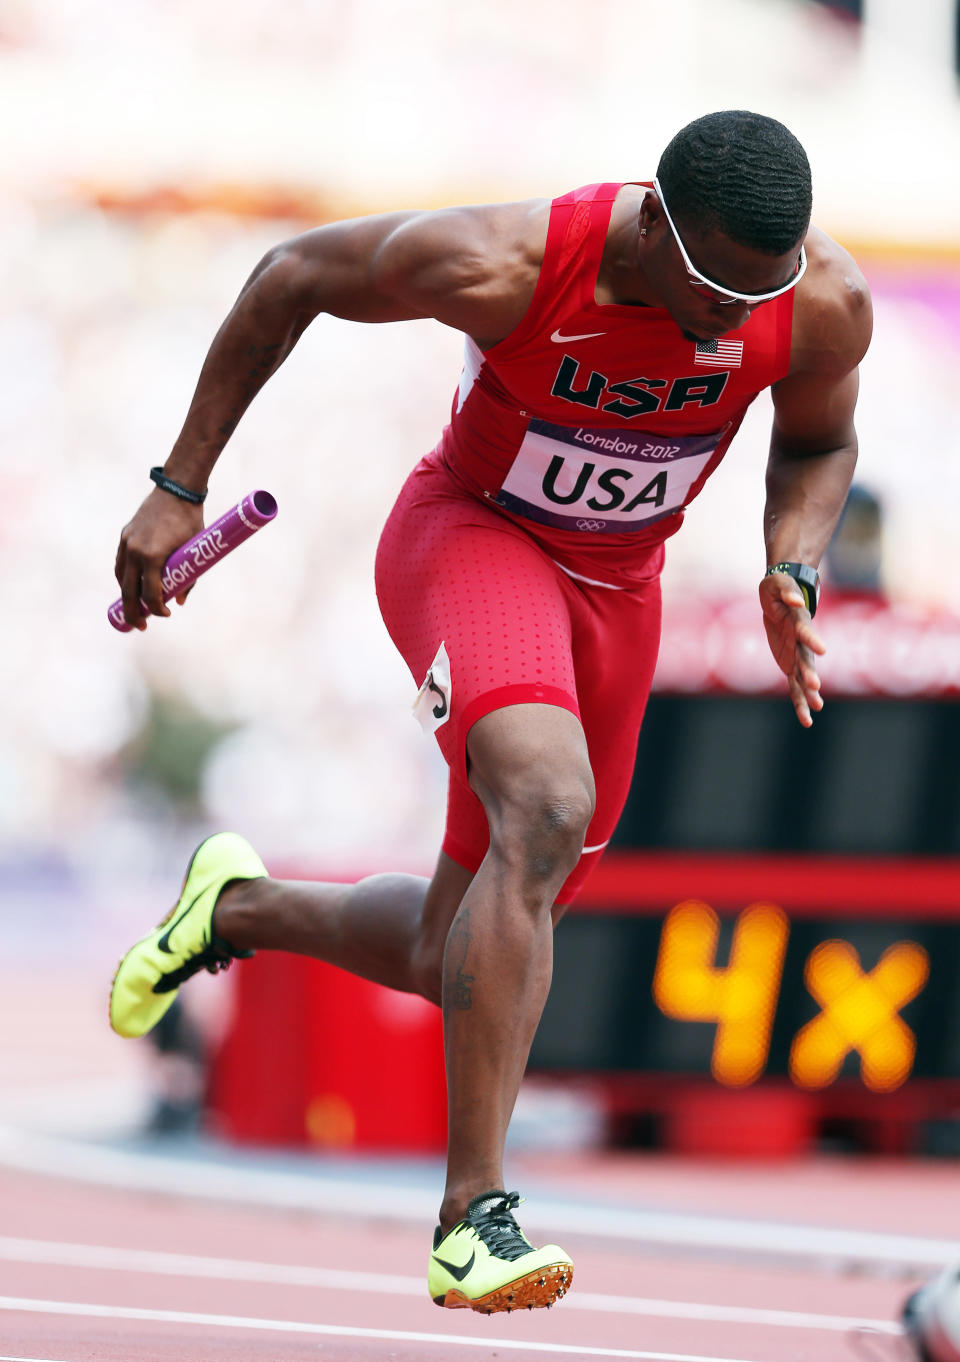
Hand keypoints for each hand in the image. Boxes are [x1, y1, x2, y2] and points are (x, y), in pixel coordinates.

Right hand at [115, 489, 203, 629]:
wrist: (177, 490)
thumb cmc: (190, 521)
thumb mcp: (194, 551)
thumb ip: (188, 578)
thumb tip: (178, 601)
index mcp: (152, 556)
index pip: (150, 593)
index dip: (157, 609)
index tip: (165, 614)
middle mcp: (135, 551)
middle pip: (128, 591)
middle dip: (134, 612)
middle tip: (141, 626)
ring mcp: (127, 542)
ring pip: (121, 578)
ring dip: (126, 596)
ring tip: (135, 610)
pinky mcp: (125, 536)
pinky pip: (120, 564)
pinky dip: (123, 578)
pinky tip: (129, 587)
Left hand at [759, 571, 825, 726]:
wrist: (780, 596)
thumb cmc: (778, 588)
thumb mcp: (777, 585)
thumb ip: (786, 591)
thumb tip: (795, 598)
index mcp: (799, 622)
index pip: (806, 632)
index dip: (812, 639)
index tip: (823, 649)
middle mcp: (801, 642)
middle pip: (806, 659)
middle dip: (810, 673)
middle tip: (815, 687)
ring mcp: (797, 655)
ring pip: (802, 678)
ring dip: (808, 693)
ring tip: (816, 708)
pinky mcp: (790, 665)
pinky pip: (794, 686)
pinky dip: (799, 702)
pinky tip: (807, 719)